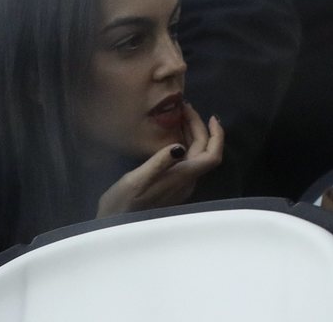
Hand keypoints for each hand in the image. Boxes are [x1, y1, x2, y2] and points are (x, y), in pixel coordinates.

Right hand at [96, 104, 223, 217]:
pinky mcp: (173, 186)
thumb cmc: (122, 204)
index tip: (211, 117)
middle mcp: (187, 182)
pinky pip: (187, 160)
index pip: (212, 156)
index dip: (217, 136)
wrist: (114, 226)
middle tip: (184, 107)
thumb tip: (180, 146)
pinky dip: (185, 142)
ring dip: (193, 134)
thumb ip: (159, 163)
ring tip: (180, 116)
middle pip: (205, 151)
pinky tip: (173, 135)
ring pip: (197, 155)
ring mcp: (181, 185)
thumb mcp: (135, 180)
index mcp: (182, 178)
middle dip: (200, 127)